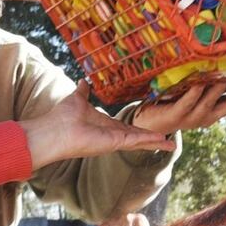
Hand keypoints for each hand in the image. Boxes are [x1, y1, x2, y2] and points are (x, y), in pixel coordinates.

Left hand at [20, 89, 173, 167]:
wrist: (53, 130)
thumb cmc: (62, 117)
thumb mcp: (77, 99)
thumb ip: (83, 92)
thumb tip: (83, 81)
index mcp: (105, 126)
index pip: (127, 129)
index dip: (140, 131)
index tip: (151, 132)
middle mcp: (112, 135)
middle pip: (138, 137)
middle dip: (153, 139)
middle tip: (169, 141)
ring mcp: (114, 140)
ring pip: (140, 141)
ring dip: (156, 142)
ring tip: (172, 144)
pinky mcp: (115, 142)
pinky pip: (136, 141)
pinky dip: (150, 141)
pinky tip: (163, 141)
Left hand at [130, 80, 225, 133]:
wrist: (152, 122)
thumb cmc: (177, 103)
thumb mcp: (196, 97)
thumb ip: (209, 86)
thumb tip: (223, 66)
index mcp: (214, 113)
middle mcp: (206, 117)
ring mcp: (192, 118)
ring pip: (208, 103)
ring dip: (216, 89)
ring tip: (222, 75)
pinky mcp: (176, 116)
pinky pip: (187, 103)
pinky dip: (194, 93)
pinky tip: (198, 82)